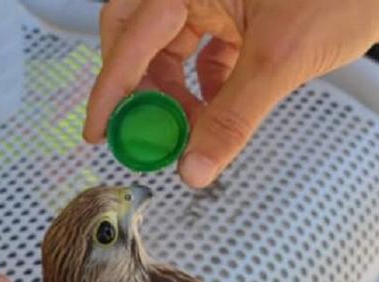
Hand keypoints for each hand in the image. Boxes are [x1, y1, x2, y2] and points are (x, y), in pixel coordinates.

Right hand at [84, 0, 378, 187]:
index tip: (99, 130)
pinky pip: (203, 50)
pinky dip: (205, 84)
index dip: (110, 88)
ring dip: (175, 92)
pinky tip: (219, 109)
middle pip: (137, 35)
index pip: (131, 36)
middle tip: (142, 130)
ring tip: (191, 130)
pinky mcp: (239, 11)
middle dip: (139, 86)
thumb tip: (194, 168)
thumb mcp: (279, 61)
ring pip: (171, 47)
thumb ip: (231, 118)